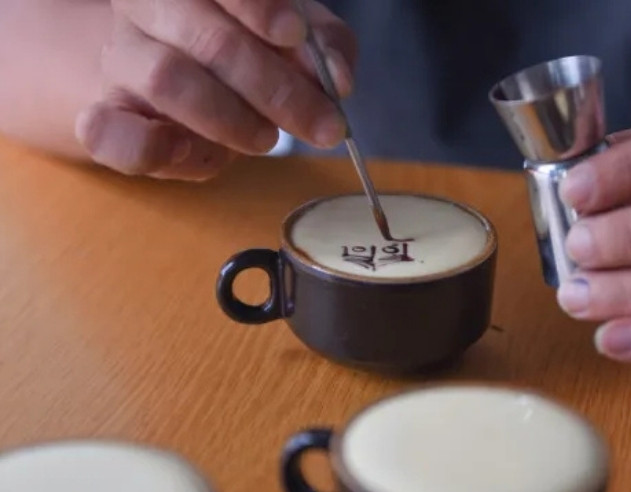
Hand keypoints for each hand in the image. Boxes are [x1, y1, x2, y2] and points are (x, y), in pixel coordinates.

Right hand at [75, 0, 355, 179]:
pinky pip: (110, 133)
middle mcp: (150, 9)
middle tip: (323, 127)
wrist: (161, 86)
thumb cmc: (238, 59)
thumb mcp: (289, 42)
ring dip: (230, 119)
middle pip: (210, 40)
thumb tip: (339, 81)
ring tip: (268, 140)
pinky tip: (188, 152)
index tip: (294, 35)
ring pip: (167, 80)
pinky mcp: (106, 118)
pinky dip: (150, 148)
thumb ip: (322, 49)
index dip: (260, 6)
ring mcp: (122, 61)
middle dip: (277, 89)